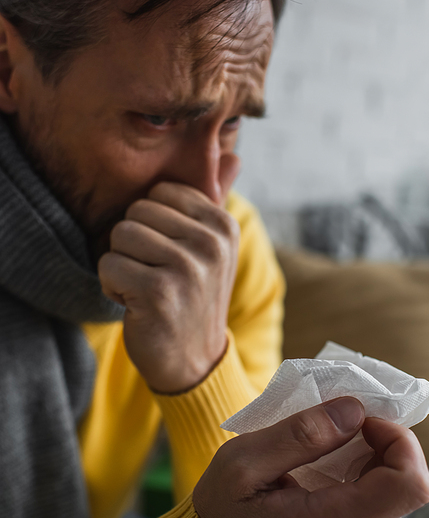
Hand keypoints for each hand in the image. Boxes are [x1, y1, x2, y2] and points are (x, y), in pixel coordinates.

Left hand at [98, 180, 239, 392]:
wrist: (195, 362)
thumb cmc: (194, 299)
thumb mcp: (213, 249)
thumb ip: (216, 200)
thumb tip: (231, 155)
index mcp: (223, 226)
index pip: (159, 193)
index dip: (151, 224)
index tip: (167, 256)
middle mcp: (211, 243)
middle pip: (135, 212)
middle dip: (133, 246)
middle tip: (154, 276)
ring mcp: (188, 267)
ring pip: (120, 235)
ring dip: (122, 266)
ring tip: (146, 289)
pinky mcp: (160, 292)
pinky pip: (108, 265)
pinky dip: (112, 287)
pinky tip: (136, 304)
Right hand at [193, 397, 428, 517]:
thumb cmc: (222, 508)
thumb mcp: (243, 461)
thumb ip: (301, 435)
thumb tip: (355, 410)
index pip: (410, 484)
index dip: (398, 439)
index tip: (362, 420)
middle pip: (406, 483)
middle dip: (382, 444)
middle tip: (339, 426)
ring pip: (398, 492)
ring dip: (373, 460)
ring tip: (327, 450)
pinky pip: (384, 506)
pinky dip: (366, 478)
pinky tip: (331, 470)